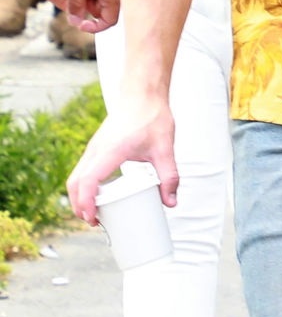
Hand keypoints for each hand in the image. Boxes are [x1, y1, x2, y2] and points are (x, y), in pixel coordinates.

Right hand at [66, 98, 177, 223]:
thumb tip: (171, 202)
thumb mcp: (165, 149)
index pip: (89, 180)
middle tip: (94, 222)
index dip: (87, 202)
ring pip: (76, 176)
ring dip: (79, 196)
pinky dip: (83, 186)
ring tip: (95, 213)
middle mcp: (96, 150)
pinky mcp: (96, 147)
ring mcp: (94, 148)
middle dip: (79, 205)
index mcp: (111, 151)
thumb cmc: (152, 117)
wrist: (142, 94)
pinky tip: (97, 195)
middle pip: (75, 182)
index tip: (92, 218)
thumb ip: (169, 177)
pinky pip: (82, 169)